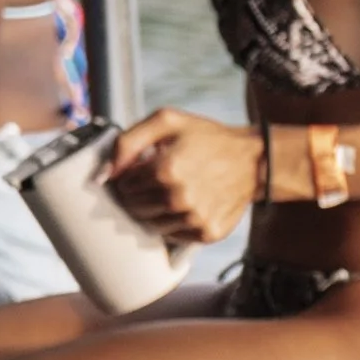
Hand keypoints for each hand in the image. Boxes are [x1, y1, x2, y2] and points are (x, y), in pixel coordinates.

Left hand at [105, 107, 262, 248]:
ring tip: (172, 194)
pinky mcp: (207, 233)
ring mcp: (194, 218)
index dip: (128, 179)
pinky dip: (175, 225)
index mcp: (165, 168)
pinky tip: (187, 207)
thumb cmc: (208, 138)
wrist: (253, 160)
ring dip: (155, 213)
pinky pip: (175, 237)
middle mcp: (179, 197)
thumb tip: (105, 173)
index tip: (140, 172)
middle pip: (134, 210)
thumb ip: (128, 140)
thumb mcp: (167, 122)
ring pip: (152, 226)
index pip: (123, 187)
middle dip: (137, 197)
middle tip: (153, 184)